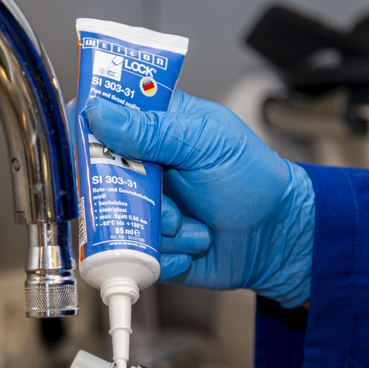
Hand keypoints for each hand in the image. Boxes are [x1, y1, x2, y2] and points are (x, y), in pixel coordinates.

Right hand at [76, 90, 314, 305]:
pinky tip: (193, 244)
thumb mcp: (208, 143)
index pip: (104, 115)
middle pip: (100, 175)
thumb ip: (153, 129)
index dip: (89, 129)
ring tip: (193, 224)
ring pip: (118, 218)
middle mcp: (143, 166)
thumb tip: (99, 112)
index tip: (95, 146)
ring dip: (158, 228)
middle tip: (165, 196)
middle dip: (134, 194)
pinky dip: (165, 255)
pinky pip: (133, 253)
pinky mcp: (147, 244)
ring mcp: (144, 206)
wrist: (278, 239)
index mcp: (156, 126)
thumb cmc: (254, 181)